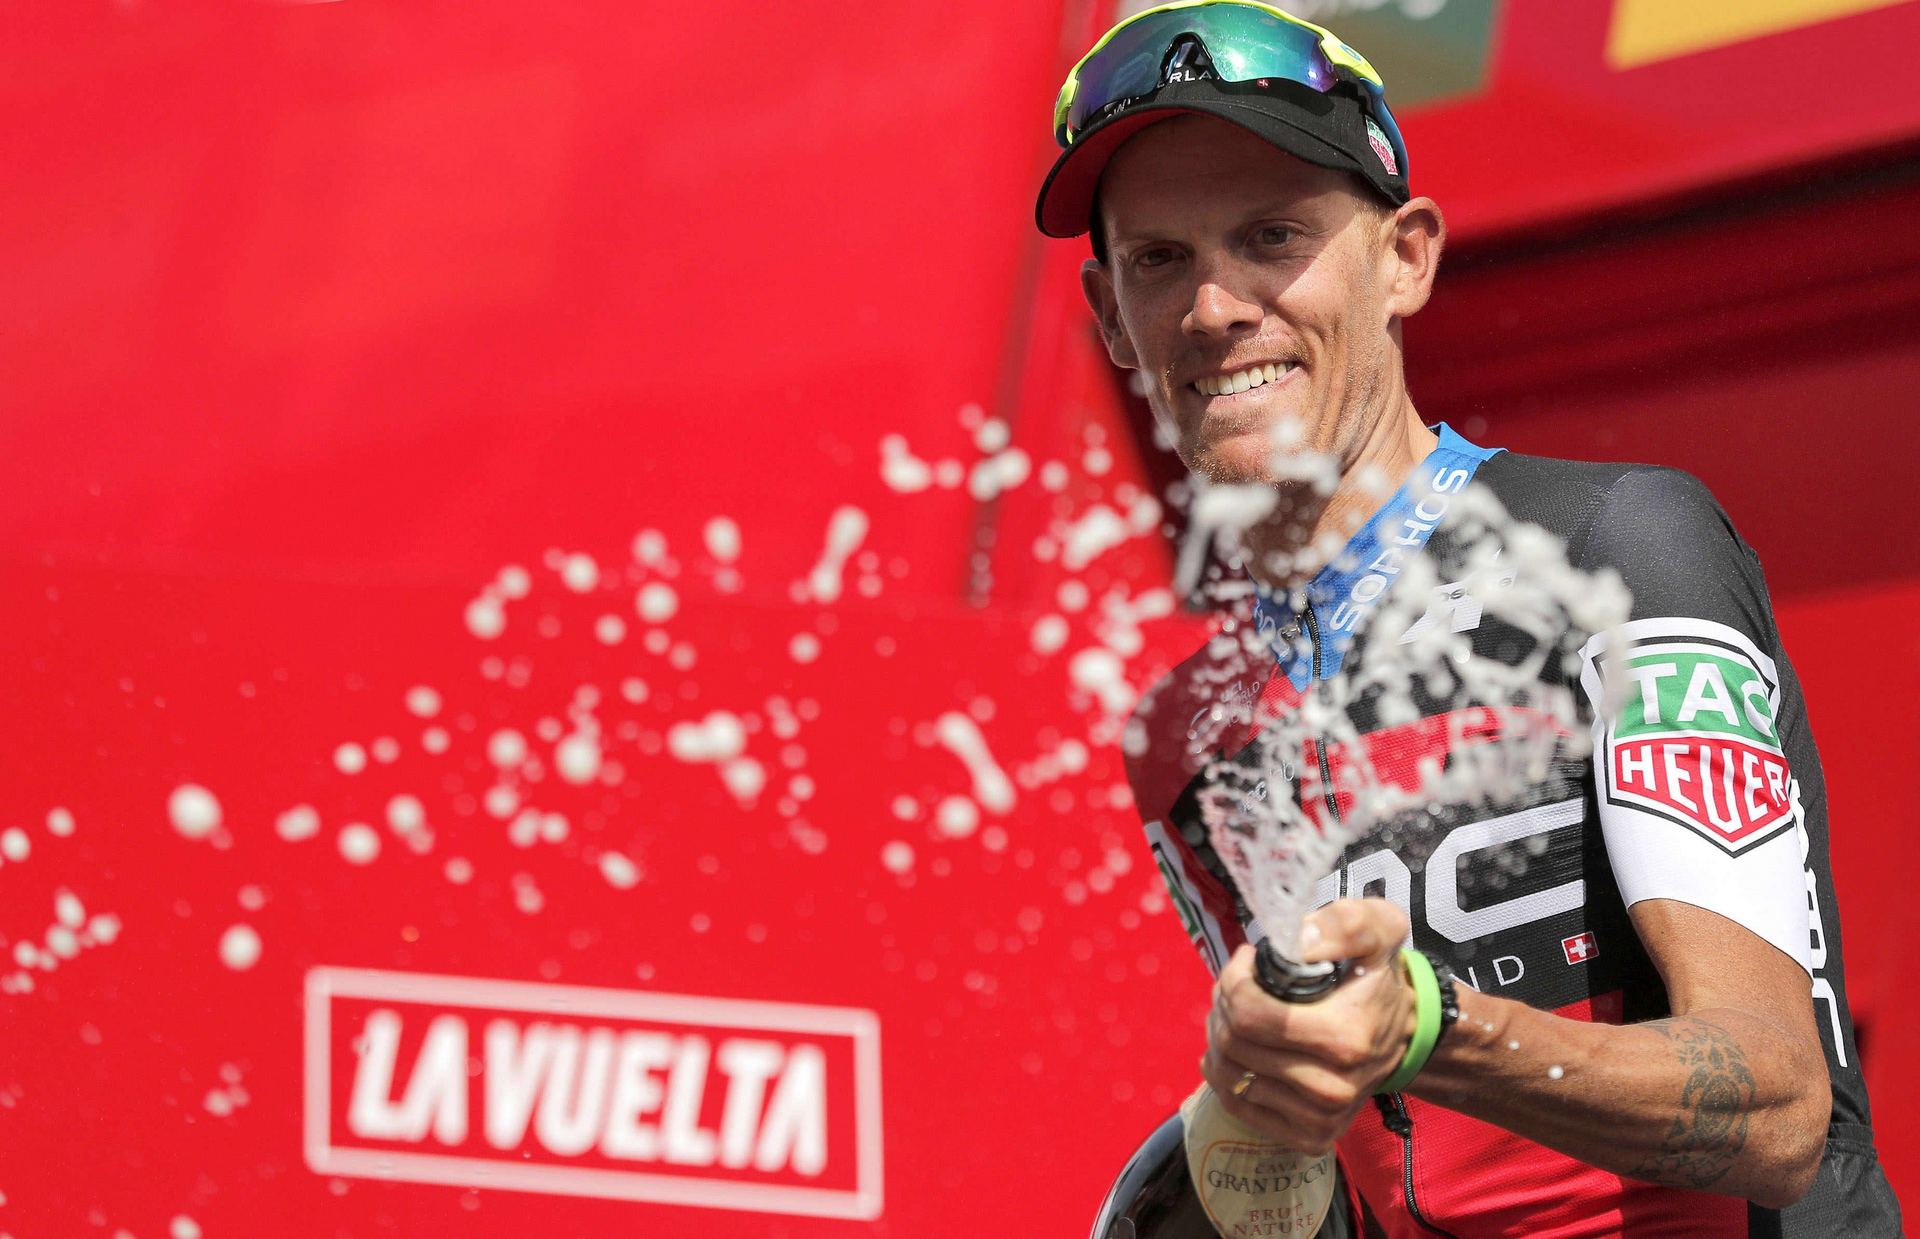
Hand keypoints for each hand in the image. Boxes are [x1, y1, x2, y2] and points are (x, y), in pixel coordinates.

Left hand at [1199, 898, 1415, 1152]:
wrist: (1403, 1033)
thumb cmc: (1378, 976)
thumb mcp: (1377, 929)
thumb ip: (1346, 924)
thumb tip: (1301, 942)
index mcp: (1346, 1039)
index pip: (1248, 1015)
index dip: (1234, 980)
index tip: (1248, 959)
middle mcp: (1332, 1088)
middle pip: (1234, 1043)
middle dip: (1224, 1003)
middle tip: (1238, 984)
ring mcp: (1319, 1118)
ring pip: (1230, 1073)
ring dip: (1221, 1034)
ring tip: (1239, 1013)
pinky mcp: (1308, 1138)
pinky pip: (1238, 1104)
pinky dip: (1226, 1071)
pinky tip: (1238, 1048)